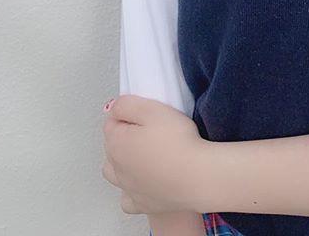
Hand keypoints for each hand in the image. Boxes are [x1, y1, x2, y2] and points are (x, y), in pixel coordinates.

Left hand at [102, 94, 208, 214]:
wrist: (197, 177)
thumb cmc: (178, 143)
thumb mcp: (152, 109)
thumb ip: (127, 104)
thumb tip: (114, 108)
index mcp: (117, 144)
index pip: (111, 122)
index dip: (128, 113)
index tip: (145, 112)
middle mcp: (117, 169)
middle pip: (112, 146)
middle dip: (124, 135)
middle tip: (149, 128)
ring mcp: (129, 189)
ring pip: (114, 173)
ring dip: (123, 162)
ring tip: (144, 153)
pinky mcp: (143, 204)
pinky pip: (128, 198)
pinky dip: (131, 190)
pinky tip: (144, 181)